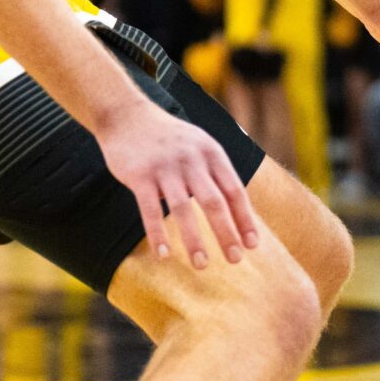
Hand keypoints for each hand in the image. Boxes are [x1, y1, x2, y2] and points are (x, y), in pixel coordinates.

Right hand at [98, 98, 260, 270]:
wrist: (127, 115)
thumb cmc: (169, 138)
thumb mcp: (200, 145)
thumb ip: (217, 172)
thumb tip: (238, 208)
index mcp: (212, 153)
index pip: (235, 191)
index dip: (245, 219)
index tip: (252, 245)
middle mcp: (192, 160)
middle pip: (214, 202)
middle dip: (227, 233)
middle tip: (235, 260)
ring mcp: (165, 167)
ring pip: (183, 209)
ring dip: (194, 240)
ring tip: (201, 264)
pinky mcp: (140, 175)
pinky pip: (150, 210)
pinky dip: (158, 234)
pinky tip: (164, 255)